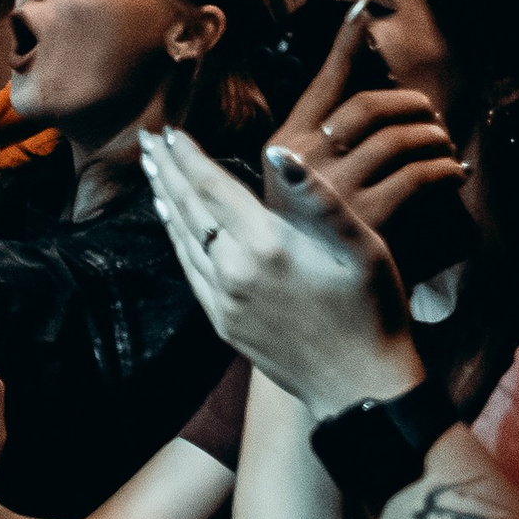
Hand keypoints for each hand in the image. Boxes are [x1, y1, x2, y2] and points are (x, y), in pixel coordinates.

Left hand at [138, 128, 422, 420]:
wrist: (359, 388)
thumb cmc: (372, 311)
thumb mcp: (361, 247)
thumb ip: (316, 196)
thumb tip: (277, 151)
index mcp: (267, 245)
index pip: (212, 187)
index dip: (188, 156)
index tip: (168, 130)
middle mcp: (234, 272)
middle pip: (187, 210)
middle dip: (166, 171)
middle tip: (147, 141)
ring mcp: (224, 302)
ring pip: (183, 241)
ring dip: (166, 202)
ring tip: (154, 172)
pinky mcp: (223, 324)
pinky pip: (189, 271)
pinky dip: (177, 240)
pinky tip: (174, 224)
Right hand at [265, 4, 464, 235]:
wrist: (324, 315)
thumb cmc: (320, 244)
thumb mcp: (305, 188)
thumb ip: (324, 142)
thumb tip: (363, 92)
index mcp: (283, 149)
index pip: (320, 84)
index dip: (341, 45)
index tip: (360, 11)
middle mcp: (303, 166)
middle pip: (371, 107)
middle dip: (412, 105)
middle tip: (432, 118)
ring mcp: (334, 194)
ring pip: (400, 139)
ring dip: (435, 138)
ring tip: (446, 148)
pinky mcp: (369, 221)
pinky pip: (420, 178)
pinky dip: (445, 172)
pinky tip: (453, 177)